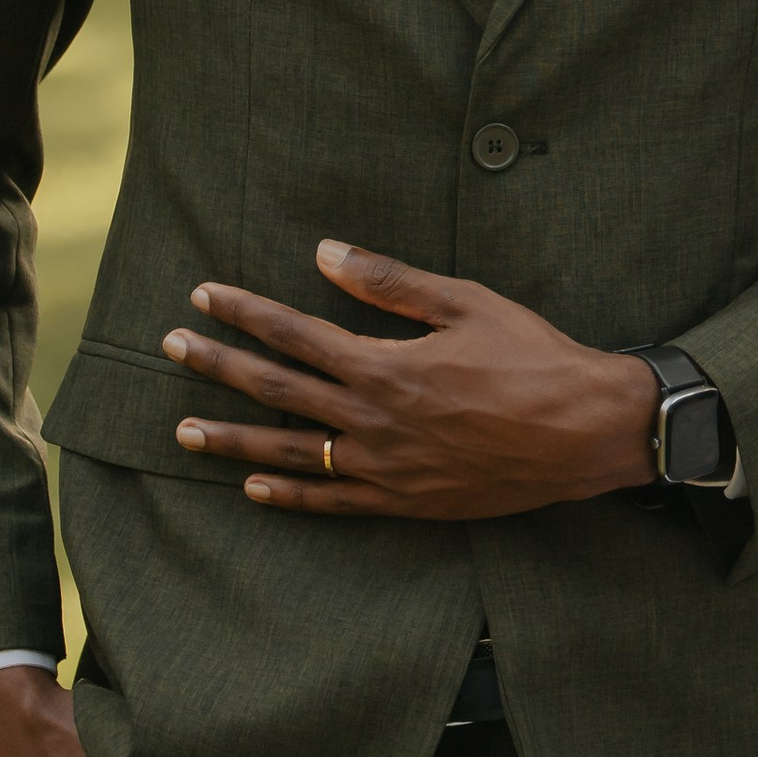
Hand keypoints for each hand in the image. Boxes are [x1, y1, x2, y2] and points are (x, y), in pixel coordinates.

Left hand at [164, 239, 659, 515]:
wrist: (587, 432)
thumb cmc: (534, 357)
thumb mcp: (466, 302)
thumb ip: (388, 282)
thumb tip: (324, 253)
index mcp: (384, 366)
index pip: (293, 333)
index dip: (243, 312)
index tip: (201, 296)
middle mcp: (372, 421)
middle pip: (276, 390)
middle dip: (218, 366)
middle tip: (170, 348)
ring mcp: (386, 468)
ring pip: (290, 453)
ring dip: (231, 439)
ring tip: (181, 430)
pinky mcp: (406, 502)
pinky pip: (332, 503)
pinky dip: (288, 497)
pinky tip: (252, 489)